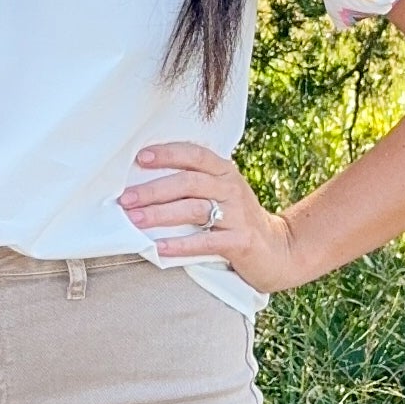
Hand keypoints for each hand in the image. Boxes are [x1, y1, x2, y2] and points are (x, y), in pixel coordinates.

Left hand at [118, 142, 300, 293]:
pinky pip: (205, 242)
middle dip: (153, 190)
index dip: (167, 154)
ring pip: (193, 209)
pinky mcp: (240, 242)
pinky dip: (180, 245)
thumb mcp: (222, 193)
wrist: (278, 249)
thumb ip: (194, 183)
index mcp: (224, 172)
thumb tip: (145, 180)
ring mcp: (237, 215)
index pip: (194, 154)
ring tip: (134, 221)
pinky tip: (158, 248)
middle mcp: (231, 188)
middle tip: (126, 199)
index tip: (140, 158)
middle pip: (188, 183)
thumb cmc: (237, 219)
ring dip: (160, 215)